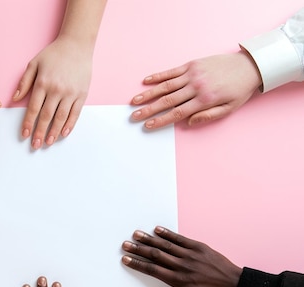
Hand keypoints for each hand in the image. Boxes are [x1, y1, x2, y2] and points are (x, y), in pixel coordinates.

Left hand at [15, 37, 91, 149]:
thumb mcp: (34, 63)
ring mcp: (71, 93)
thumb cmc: (53, 54)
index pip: (33, 108)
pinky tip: (63, 133)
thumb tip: (15, 99)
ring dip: (54, 132)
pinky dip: (69, 125)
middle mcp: (57, 89)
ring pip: (61, 117)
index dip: (28, 123)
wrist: (77, 45)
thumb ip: (24, 82)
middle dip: (40, 132)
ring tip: (48, 142)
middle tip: (35, 145)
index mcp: (43, 83)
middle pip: (46, 116)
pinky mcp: (82, 94)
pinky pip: (75, 113)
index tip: (24, 135)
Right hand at [121, 226, 241, 286]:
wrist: (234, 285)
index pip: (153, 270)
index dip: (138, 264)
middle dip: (139, 249)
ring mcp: (190, 255)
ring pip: (166, 245)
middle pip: (156, 255)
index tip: (126, 259)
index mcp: (178, 280)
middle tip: (125, 244)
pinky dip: (168, 233)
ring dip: (149, 239)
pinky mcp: (198, 247)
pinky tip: (157, 229)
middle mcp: (182, 266)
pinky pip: (180, 238)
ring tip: (136, 234)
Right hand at [130, 52, 261, 128]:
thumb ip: (208, 116)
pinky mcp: (192, 64)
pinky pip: (171, 71)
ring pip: (165, 86)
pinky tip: (146, 81)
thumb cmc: (239, 90)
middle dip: (149, 109)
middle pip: (167, 100)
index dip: (160, 120)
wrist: (249, 66)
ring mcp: (192, 74)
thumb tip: (188, 122)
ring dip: (148, 94)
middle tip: (134, 116)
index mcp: (204, 100)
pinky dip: (158, 76)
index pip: (177, 113)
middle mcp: (195, 87)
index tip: (148, 125)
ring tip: (135, 101)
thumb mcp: (229, 109)